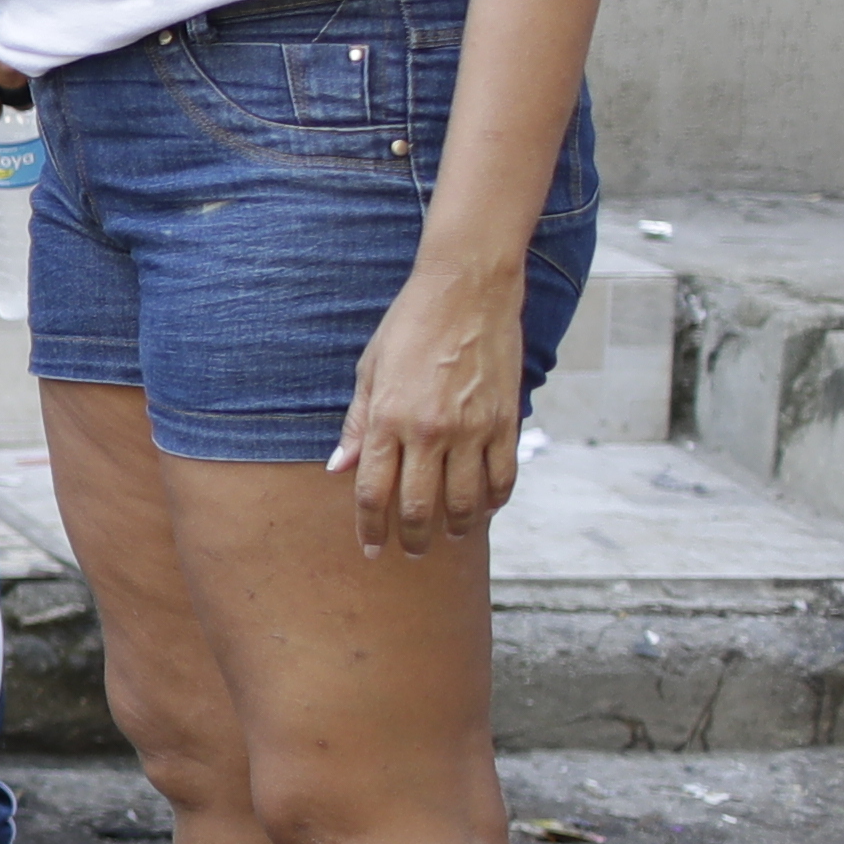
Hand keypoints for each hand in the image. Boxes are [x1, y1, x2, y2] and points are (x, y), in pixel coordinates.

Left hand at [329, 253, 527, 558]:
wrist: (467, 290)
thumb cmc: (409, 325)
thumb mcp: (370, 370)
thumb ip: (358, 426)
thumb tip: (339, 469)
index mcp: (388, 420)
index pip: (373, 493)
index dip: (370, 529)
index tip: (371, 549)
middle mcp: (429, 431)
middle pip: (418, 506)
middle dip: (412, 539)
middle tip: (410, 553)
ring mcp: (472, 429)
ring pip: (465, 501)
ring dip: (456, 528)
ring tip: (450, 536)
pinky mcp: (505, 421)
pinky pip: (503, 476)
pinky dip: (494, 500)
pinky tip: (485, 509)